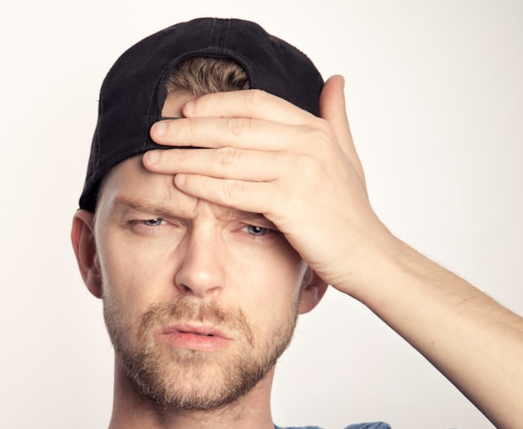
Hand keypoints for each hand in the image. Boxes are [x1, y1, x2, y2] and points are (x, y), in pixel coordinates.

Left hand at [143, 76, 395, 294]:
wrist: (369, 256)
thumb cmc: (351, 212)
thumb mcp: (347, 156)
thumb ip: (335, 118)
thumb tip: (335, 80)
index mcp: (315, 129)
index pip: (254, 103)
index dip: (215, 104)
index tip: (184, 110)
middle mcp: (307, 144)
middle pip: (233, 127)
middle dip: (188, 129)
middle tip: (155, 131)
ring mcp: (300, 172)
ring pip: (227, 157)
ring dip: (184, 157)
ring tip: (153, 158)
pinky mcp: (291, 203)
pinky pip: (235, 190)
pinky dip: (203, 185)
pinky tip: (178, 183)